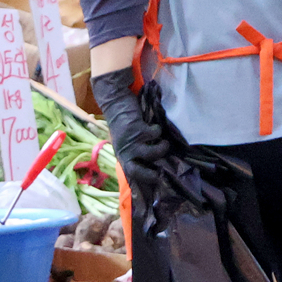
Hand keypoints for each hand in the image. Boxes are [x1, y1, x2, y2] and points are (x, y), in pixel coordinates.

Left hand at [91, 67, 167, 193]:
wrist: (115, 101)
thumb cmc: (123, 121)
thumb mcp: (127, 139)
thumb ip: (136, 149)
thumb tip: (153, 161)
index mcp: (122, 155)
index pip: (131, 173)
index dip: (143, 179)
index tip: (157, 180)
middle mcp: (125, 151)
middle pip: (135, 170)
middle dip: (149, 174)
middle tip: (160, 174)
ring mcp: (130, 140)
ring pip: (150, 153)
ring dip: (162, 148)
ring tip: (166, 143)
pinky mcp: (136, 128)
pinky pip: (154, 134)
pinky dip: (158, 130)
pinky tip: (156, 125)